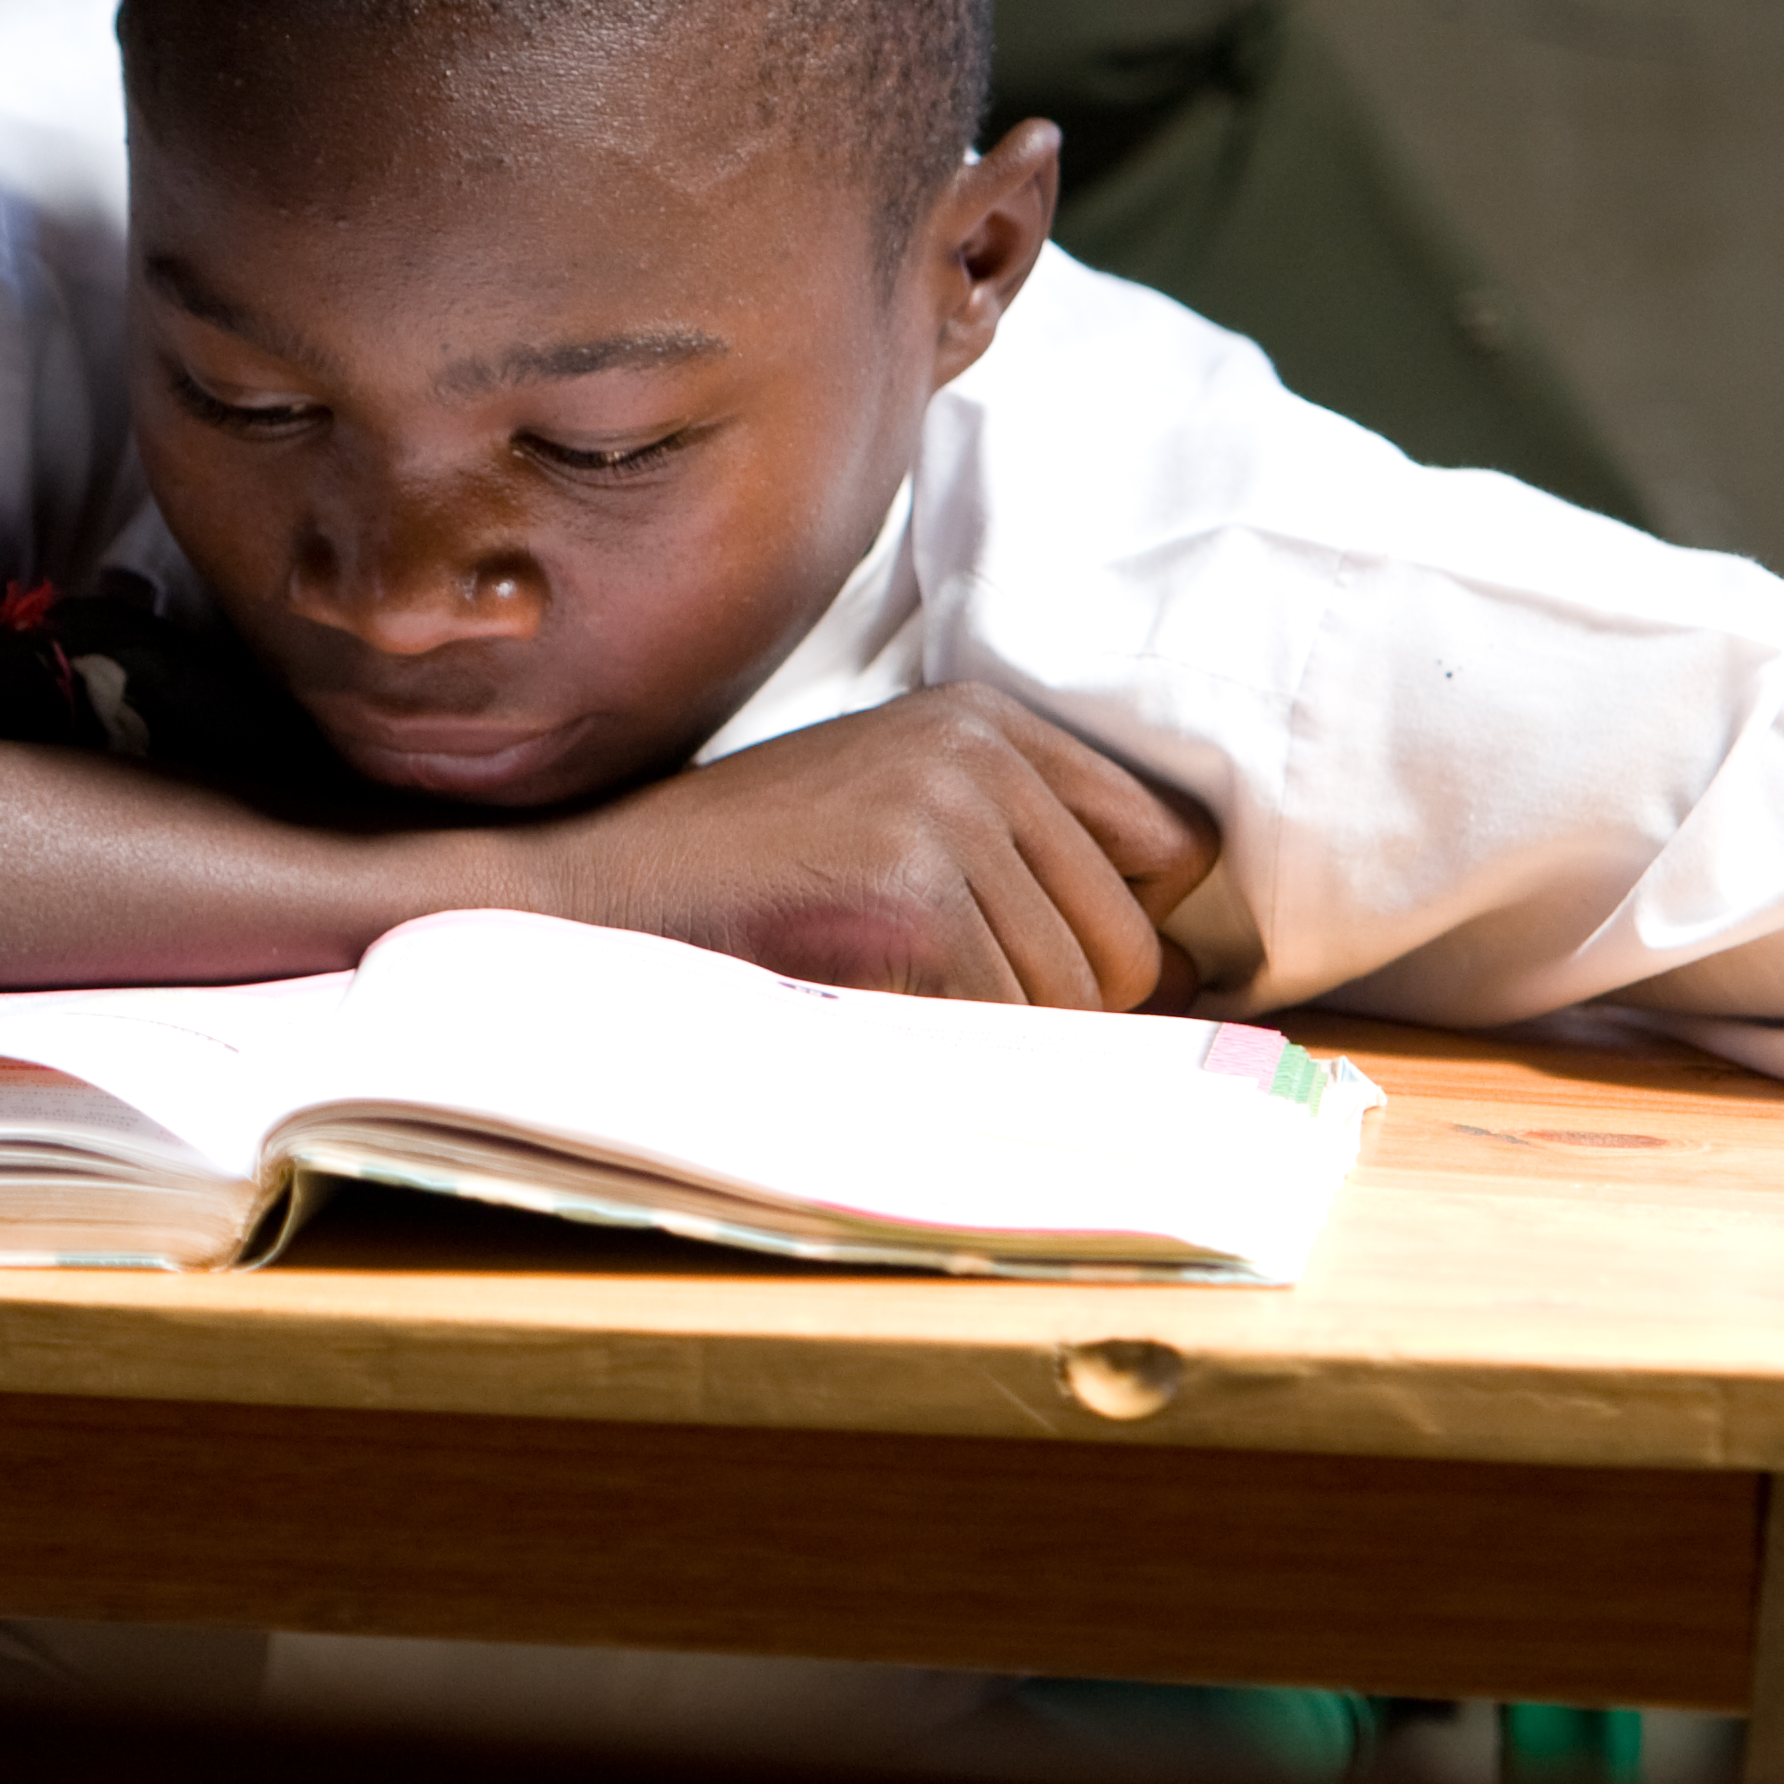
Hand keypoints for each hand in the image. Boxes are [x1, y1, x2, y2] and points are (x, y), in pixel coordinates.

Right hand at [499, 684, 1220, 1010]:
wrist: (593, 898)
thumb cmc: (744, 885)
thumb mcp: (893, 820)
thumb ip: (1025, 864)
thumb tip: (1190, 981)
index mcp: (988, 719)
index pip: (1170, 845)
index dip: (1135, 932)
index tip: (1075, 982)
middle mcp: (982, 752)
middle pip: (1132, 942)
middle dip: (1064, 1010)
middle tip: (947, 1014)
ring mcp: (948, 818)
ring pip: (1080, 998)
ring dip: (1003, 1043)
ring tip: (892, 1008)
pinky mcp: (915, 898)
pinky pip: (1010, 1030)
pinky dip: (956, 1064)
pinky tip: (870, 1024)